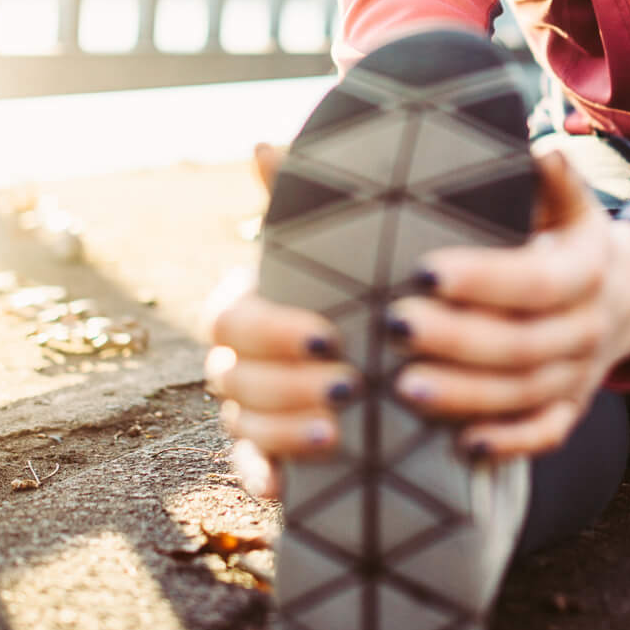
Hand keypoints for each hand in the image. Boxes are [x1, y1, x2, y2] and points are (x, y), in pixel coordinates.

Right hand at [200, 142, 354, 500]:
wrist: (397, 351)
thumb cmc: (360, 286)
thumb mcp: (346, 246)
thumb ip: (308, 203)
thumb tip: (263, 142)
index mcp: (250, 304)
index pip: (232, 319)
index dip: (274, 331)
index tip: (328, 336)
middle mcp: (240, 360)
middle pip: (234, 378)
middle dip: (286, 384)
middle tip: (348, 387)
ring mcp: (252, 410)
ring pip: (242, 424)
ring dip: (283, 430)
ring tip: (339, 432)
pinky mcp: (272, 455)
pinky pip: (252, 469)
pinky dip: (264, 476)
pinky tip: (288, 486)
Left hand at [385, 148, 629, 459]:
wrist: (620, 295)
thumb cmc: (564, 239)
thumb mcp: (567, 203)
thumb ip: (550, 180)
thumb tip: (541, 153)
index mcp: (587, 269)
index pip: (537, 281)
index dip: (483, 281)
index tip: (422, 272)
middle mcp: (589, 326)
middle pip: (524, 343)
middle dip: (456, 339)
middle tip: (394, 327)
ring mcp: (581, 373)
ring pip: (525, 394)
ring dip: (465, 395)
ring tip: (402, 387)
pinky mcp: (570, 409)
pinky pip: (545, 435)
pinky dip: (507, 445)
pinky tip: (459, 446)